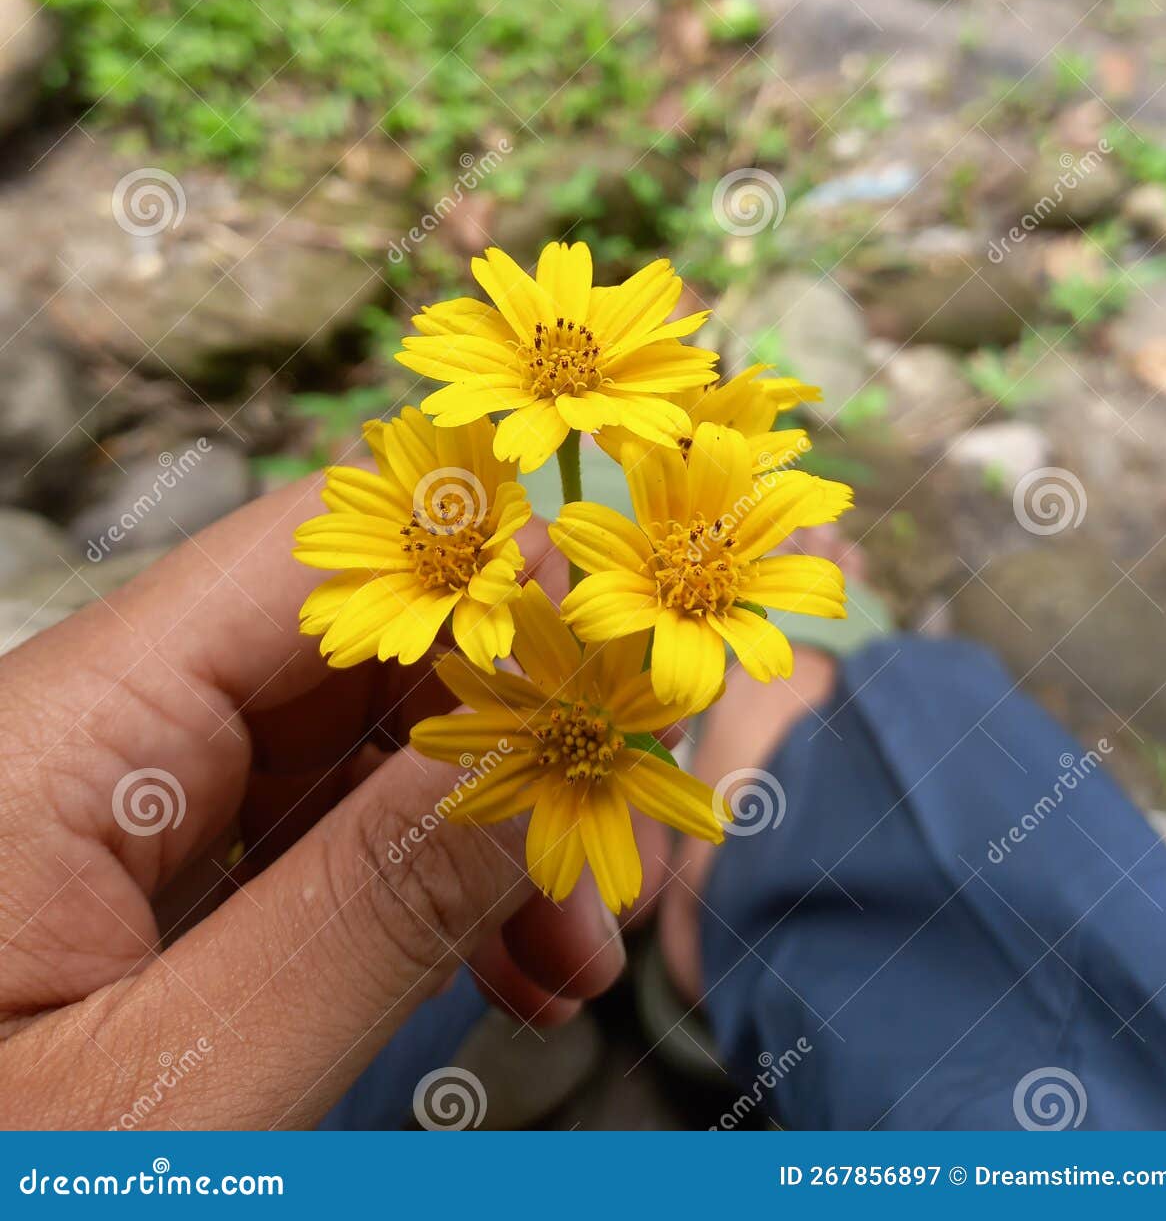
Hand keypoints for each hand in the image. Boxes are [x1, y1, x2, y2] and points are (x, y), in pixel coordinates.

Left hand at [0, 480, 623, 1128]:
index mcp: (51, 737)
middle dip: (495, 732)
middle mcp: (81, 737)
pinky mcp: (130, 884)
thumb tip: (539, 745)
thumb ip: (372, 907)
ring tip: (564, 948)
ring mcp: (106, 811)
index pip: (304, 563)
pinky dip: (409, 883)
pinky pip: (302, 831)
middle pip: (340, 647)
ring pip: (341, 742)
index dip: (477, 583)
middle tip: (603, 854)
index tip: (611, 667)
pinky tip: (489, 955)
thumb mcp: (178, 1100)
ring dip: (472, 821)